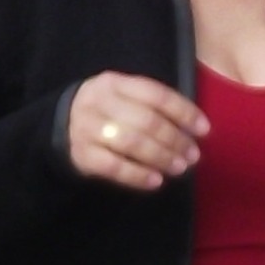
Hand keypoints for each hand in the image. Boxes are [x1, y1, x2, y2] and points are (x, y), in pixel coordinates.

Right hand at [66, 72, 205, 190]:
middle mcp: (99, 102)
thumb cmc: (106, 112)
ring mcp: (87, 128)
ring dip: (160, 158)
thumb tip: (194, 128)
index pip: (156, 94)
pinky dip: (137, 176)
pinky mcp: (81, 154)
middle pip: (146, 121)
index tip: (204, 130)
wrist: (60, 126)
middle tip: (192, 156)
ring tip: (178, 168)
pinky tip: (155, 181)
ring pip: (132, 143)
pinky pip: (114, 167)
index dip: (184, 112)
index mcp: (114, 82)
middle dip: (175, 140)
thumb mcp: (122, 97)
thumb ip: (152, 106)